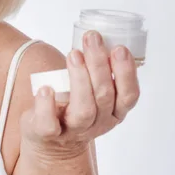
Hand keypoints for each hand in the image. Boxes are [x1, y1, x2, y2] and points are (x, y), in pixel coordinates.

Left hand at [20, 30, 140, 162]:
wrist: (49, 138)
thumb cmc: (74, 103)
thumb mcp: (94, 90)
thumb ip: (100, 70)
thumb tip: (101, 36)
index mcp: (114, 112)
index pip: (129, 96)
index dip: (126, 72)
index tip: (119, 48)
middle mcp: (98, 124)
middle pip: (104, 96)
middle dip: (99, 64)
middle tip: (92, 38)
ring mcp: (73, 130)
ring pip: (83, 109)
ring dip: (79, 78)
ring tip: (74, 54)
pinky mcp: (48, 134)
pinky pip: (49, 124)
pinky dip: (47, 105)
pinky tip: (45, 88)